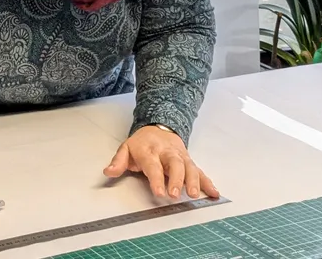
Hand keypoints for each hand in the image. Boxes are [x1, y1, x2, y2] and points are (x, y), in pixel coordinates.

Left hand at [103, 125, 219, 199]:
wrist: (159, 127)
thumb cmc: (142, 143)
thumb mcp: (126, 148)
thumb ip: (118, 161)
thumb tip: (108, 172)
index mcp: (150, 150)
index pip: (153, 165)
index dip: (156, 179)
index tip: (158, 192)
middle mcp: (167, 153)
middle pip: (174, 164)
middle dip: (176, 179)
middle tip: (176, 193)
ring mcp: (180, 156)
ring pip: (189, 167)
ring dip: (193, 181)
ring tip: (194, 194)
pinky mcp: (189, 161)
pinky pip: (200, 171)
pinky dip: (207, 182)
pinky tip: (213, 192)